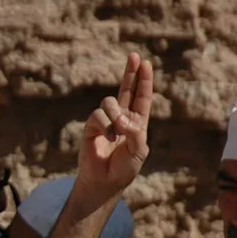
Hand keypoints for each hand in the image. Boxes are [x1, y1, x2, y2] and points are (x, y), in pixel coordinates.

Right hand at [76, 53, 152, 202]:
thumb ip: (136, 133)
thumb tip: (122, 119)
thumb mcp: (139, 151)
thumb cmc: (124, 168)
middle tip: (134, 56)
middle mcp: (121, 117)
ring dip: (116, 115)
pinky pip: (97, 116)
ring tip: (118, 132)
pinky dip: (105, 126)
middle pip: (126, 89)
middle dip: (130, 72)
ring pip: (110, 102)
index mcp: (137, 122)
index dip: (144, 80)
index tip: (145, 63)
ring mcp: (105, 121)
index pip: (142, 96)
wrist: (104, 181)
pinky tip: (109, 139)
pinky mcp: (91, 127)